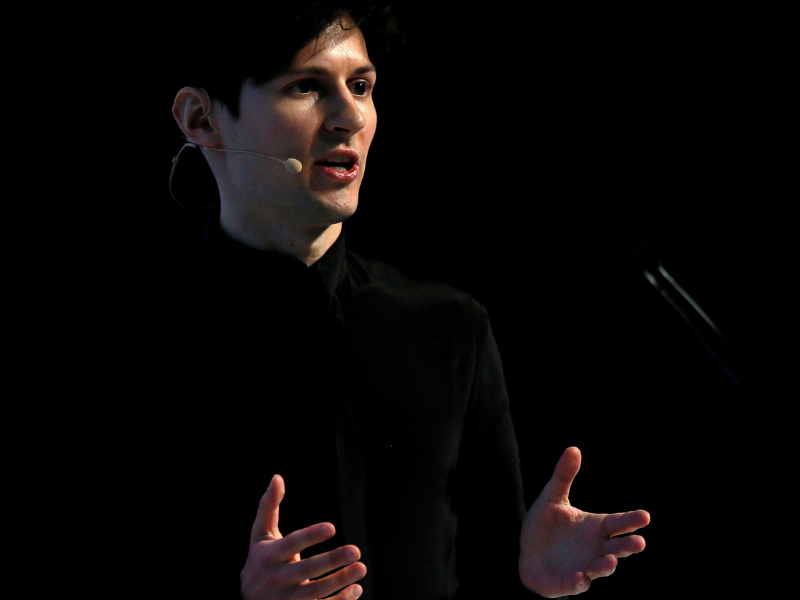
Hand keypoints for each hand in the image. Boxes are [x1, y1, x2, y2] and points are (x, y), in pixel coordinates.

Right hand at [241, 474, 366, 599]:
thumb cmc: (259, 560)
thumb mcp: (260, 535)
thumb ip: (269, 506)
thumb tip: (277, 477)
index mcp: (270, 556)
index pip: (292, 544)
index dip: (311, 536)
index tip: (332, 527)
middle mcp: (278, 578)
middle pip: (307, 570)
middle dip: (332, 561)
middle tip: (356, 550)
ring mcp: (287, 599)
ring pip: (317, 592)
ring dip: (340, 581)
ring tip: (361, 568)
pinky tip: (355, 590)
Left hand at [519, 447, 649, 596]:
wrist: (527, 553)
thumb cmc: (545, 526)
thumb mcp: (552, 497)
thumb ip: (563, 476)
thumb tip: (573, 448)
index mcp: (596, 527)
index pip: (617, 523)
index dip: (631, 520)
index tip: (645, 516)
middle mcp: (596, 548)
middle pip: (617, 548)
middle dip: (628, 546)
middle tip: (639, 542)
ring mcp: (585, 566)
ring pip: (601, 568)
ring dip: (607, 566)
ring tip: (610, 561)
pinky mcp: (570, 581)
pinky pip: (578, 584)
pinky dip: (580, 581)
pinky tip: (580, 576)